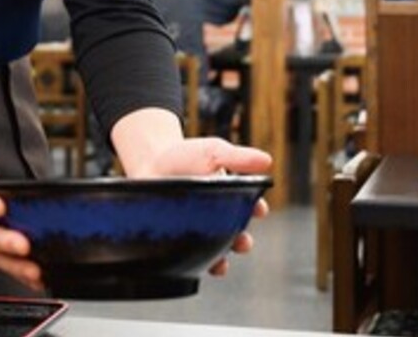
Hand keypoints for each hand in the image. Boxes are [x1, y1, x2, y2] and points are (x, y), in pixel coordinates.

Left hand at [128, 137, 272, 275]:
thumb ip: (238, 157)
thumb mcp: (213, 152)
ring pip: (212, 251)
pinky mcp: (177, 240)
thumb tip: (268, 161)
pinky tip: (189, 265)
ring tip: (220, 264)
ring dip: (220, 261)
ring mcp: (197, 231)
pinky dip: (191, 264)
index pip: (250, 208)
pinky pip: (186, 256)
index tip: (259, 209)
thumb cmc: (186, 155)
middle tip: (243, 242)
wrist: (149, 161)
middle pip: (235, 236)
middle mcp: (218, 219)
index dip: (257, 210)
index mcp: (231, 198)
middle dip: (242, 242)